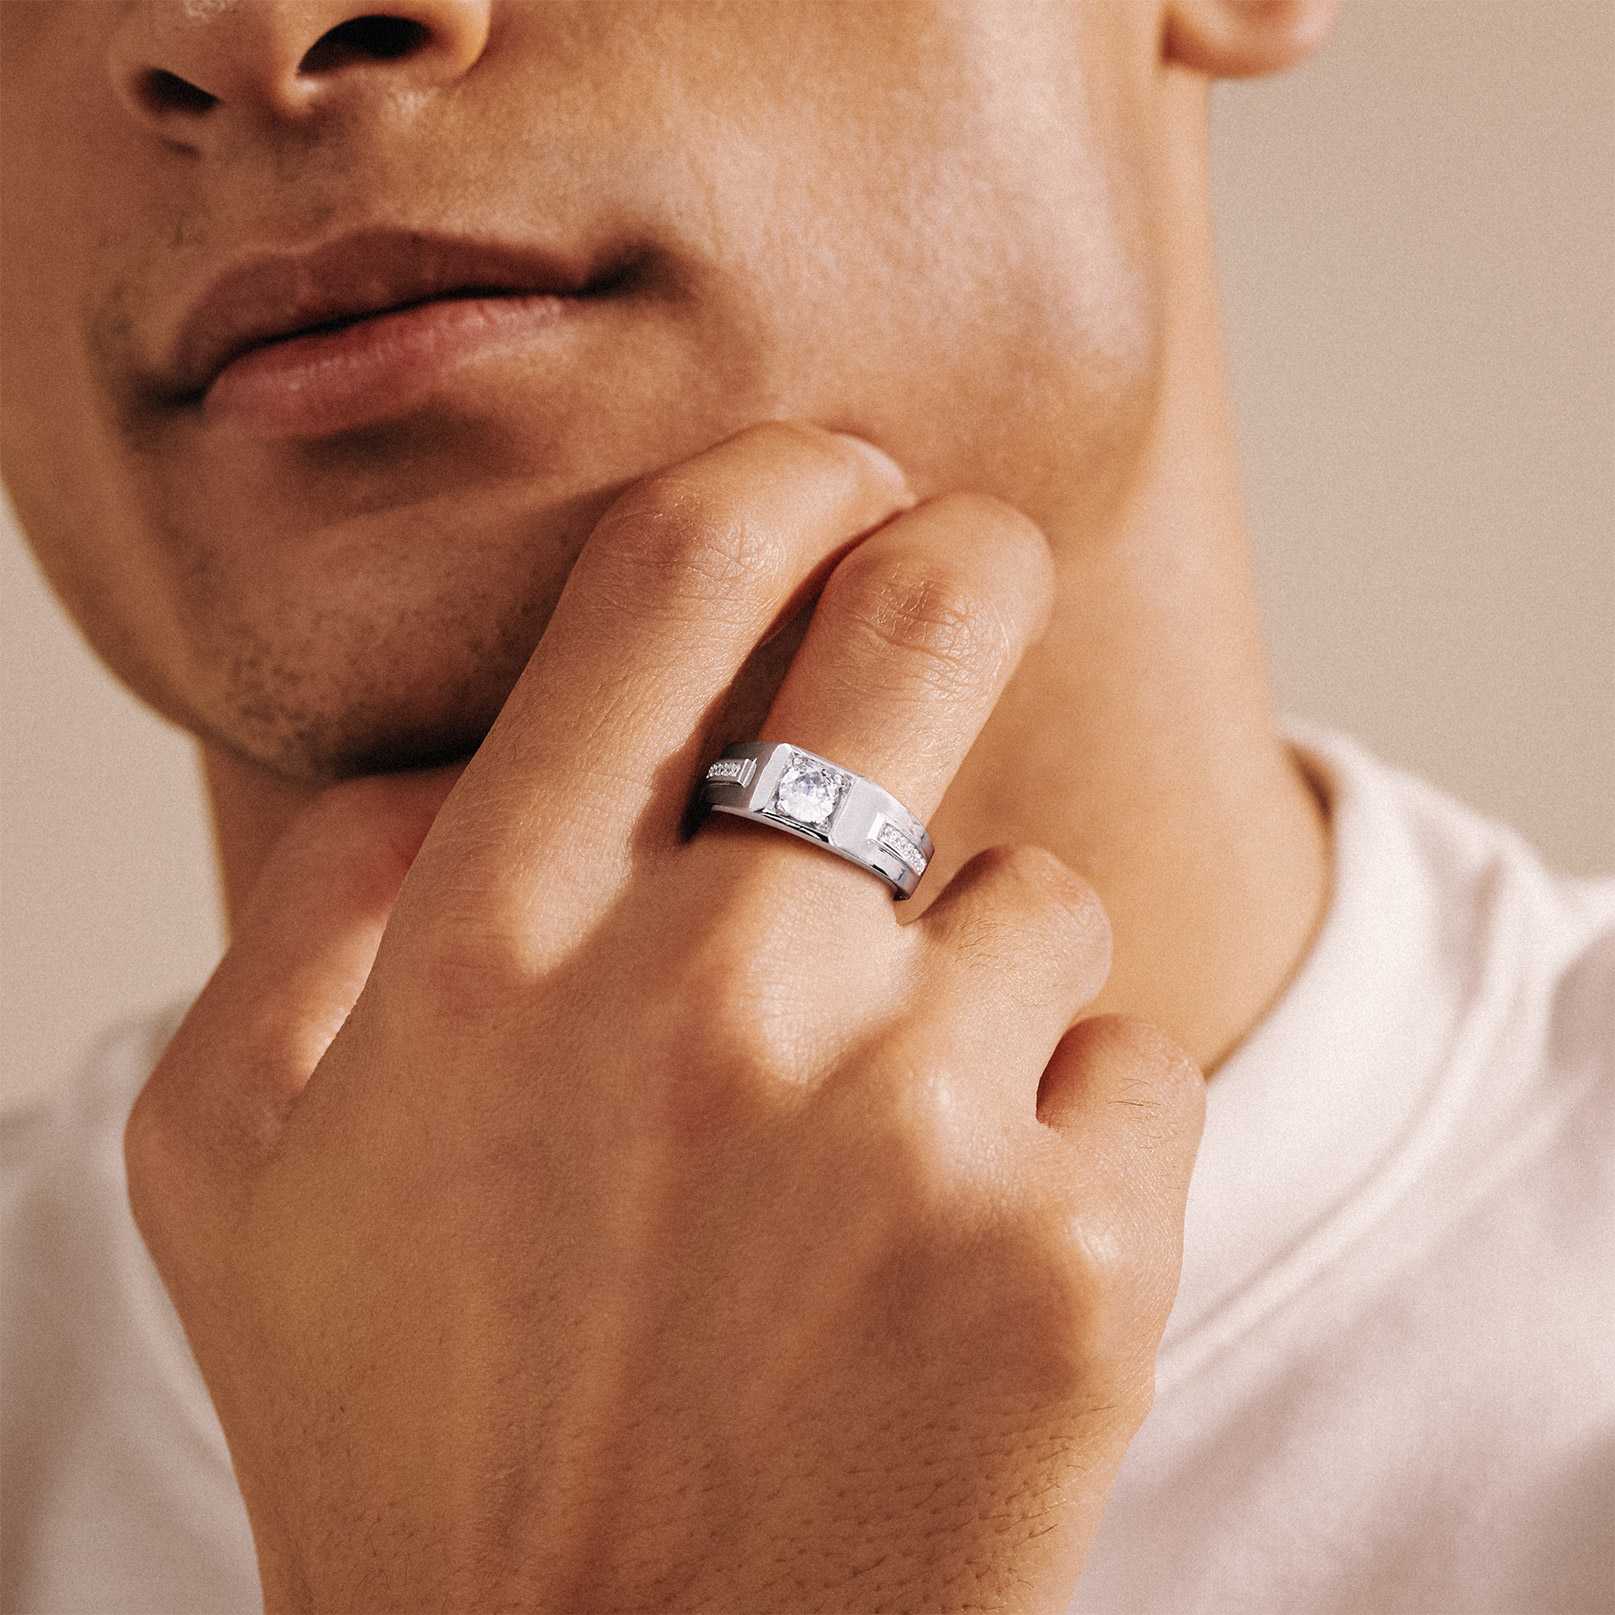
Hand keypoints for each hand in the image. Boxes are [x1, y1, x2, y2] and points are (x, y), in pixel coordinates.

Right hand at [125, 420, 1205, 1613]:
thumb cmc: (412, 1439)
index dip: (782, 482)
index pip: (678, 576)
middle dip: (958, 562)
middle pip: (917, 621)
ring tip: (871, 1145)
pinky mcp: (1076, 1258)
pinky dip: (1070, 1126)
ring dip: (970, 976)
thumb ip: (314, 910)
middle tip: (963, 567)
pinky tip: (960, 1251)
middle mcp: (707, 994)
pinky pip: (1132, 1062)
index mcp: (491, 944)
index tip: (834, 479)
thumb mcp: (232, 1164)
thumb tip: (455, 754)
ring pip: (1030, 897)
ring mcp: (909, 1121)